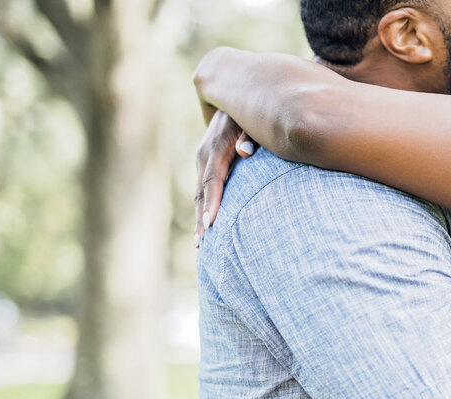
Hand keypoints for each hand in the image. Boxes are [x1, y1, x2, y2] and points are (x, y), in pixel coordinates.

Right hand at [194, 110, 255, 246]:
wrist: (236, 101)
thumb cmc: (251, 114)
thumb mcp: (252, 119)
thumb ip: (251, 135)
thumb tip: (244, 152)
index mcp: (216, 147)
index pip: (212, 180)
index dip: (211, 203)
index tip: (211, 224)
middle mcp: (204, 155)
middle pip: (200, 193)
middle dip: (201, 219)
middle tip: (203, 245)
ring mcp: (203, 160)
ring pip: (198, 194)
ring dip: (199, 219)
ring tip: (200, 245)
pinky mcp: (205, 164)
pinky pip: (202, 190)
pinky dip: (202, 209)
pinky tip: (205, 228)